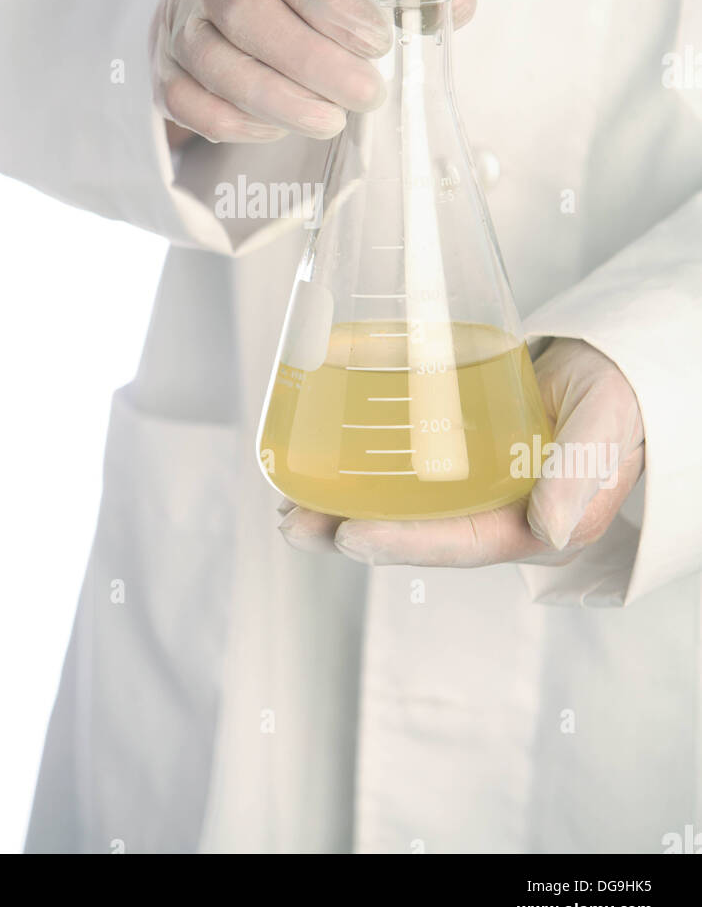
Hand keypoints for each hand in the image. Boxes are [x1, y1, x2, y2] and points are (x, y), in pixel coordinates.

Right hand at [152, 0, 475, 143]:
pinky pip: (191, 105)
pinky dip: (237, 124)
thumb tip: (462, 5)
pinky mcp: (165, 70)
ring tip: (333, 121)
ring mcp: (177, 23)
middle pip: (248, 19)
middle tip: (370, 96)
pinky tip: (280, 129)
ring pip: (216, 66)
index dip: (334, 5)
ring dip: (279, 102)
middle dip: (313, 64)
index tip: (380, 41)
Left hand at [279, 337, 644, 566]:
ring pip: (401, 500)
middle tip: (292, 520)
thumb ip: (580, 471)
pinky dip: (362, 462)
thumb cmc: (618, 395)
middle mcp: (498, 511)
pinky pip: (405, 466)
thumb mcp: (605, 425)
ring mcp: (475, 485)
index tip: (347, 536)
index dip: (401, 543)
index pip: (459, 542)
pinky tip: (320, 454)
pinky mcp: (459, 454)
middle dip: (350, 529)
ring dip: (344, 500)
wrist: (615, 363)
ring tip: (288, 496)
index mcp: (536, 522)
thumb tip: (550, 530)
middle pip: (415, 529)